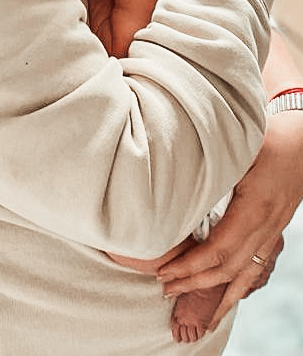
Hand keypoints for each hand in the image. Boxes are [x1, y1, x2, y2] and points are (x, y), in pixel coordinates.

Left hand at [157, 110, 302, 329]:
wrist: (301, 141)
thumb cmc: (267, 139)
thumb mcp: (237, 151)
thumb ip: (211, 171)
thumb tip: (175, 185)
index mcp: (253, 209)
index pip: (218, 249)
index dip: (190, 266)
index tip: (165, 272)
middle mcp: (265, 227)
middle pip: (228, 268)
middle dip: (194, 283)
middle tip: (165, 288)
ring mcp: (272, 233)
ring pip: (245, 275)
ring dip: (218, 296)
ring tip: (197, 314)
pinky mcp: (274, 232)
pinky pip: (257, 269)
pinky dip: (240, 288)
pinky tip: (227, 298)